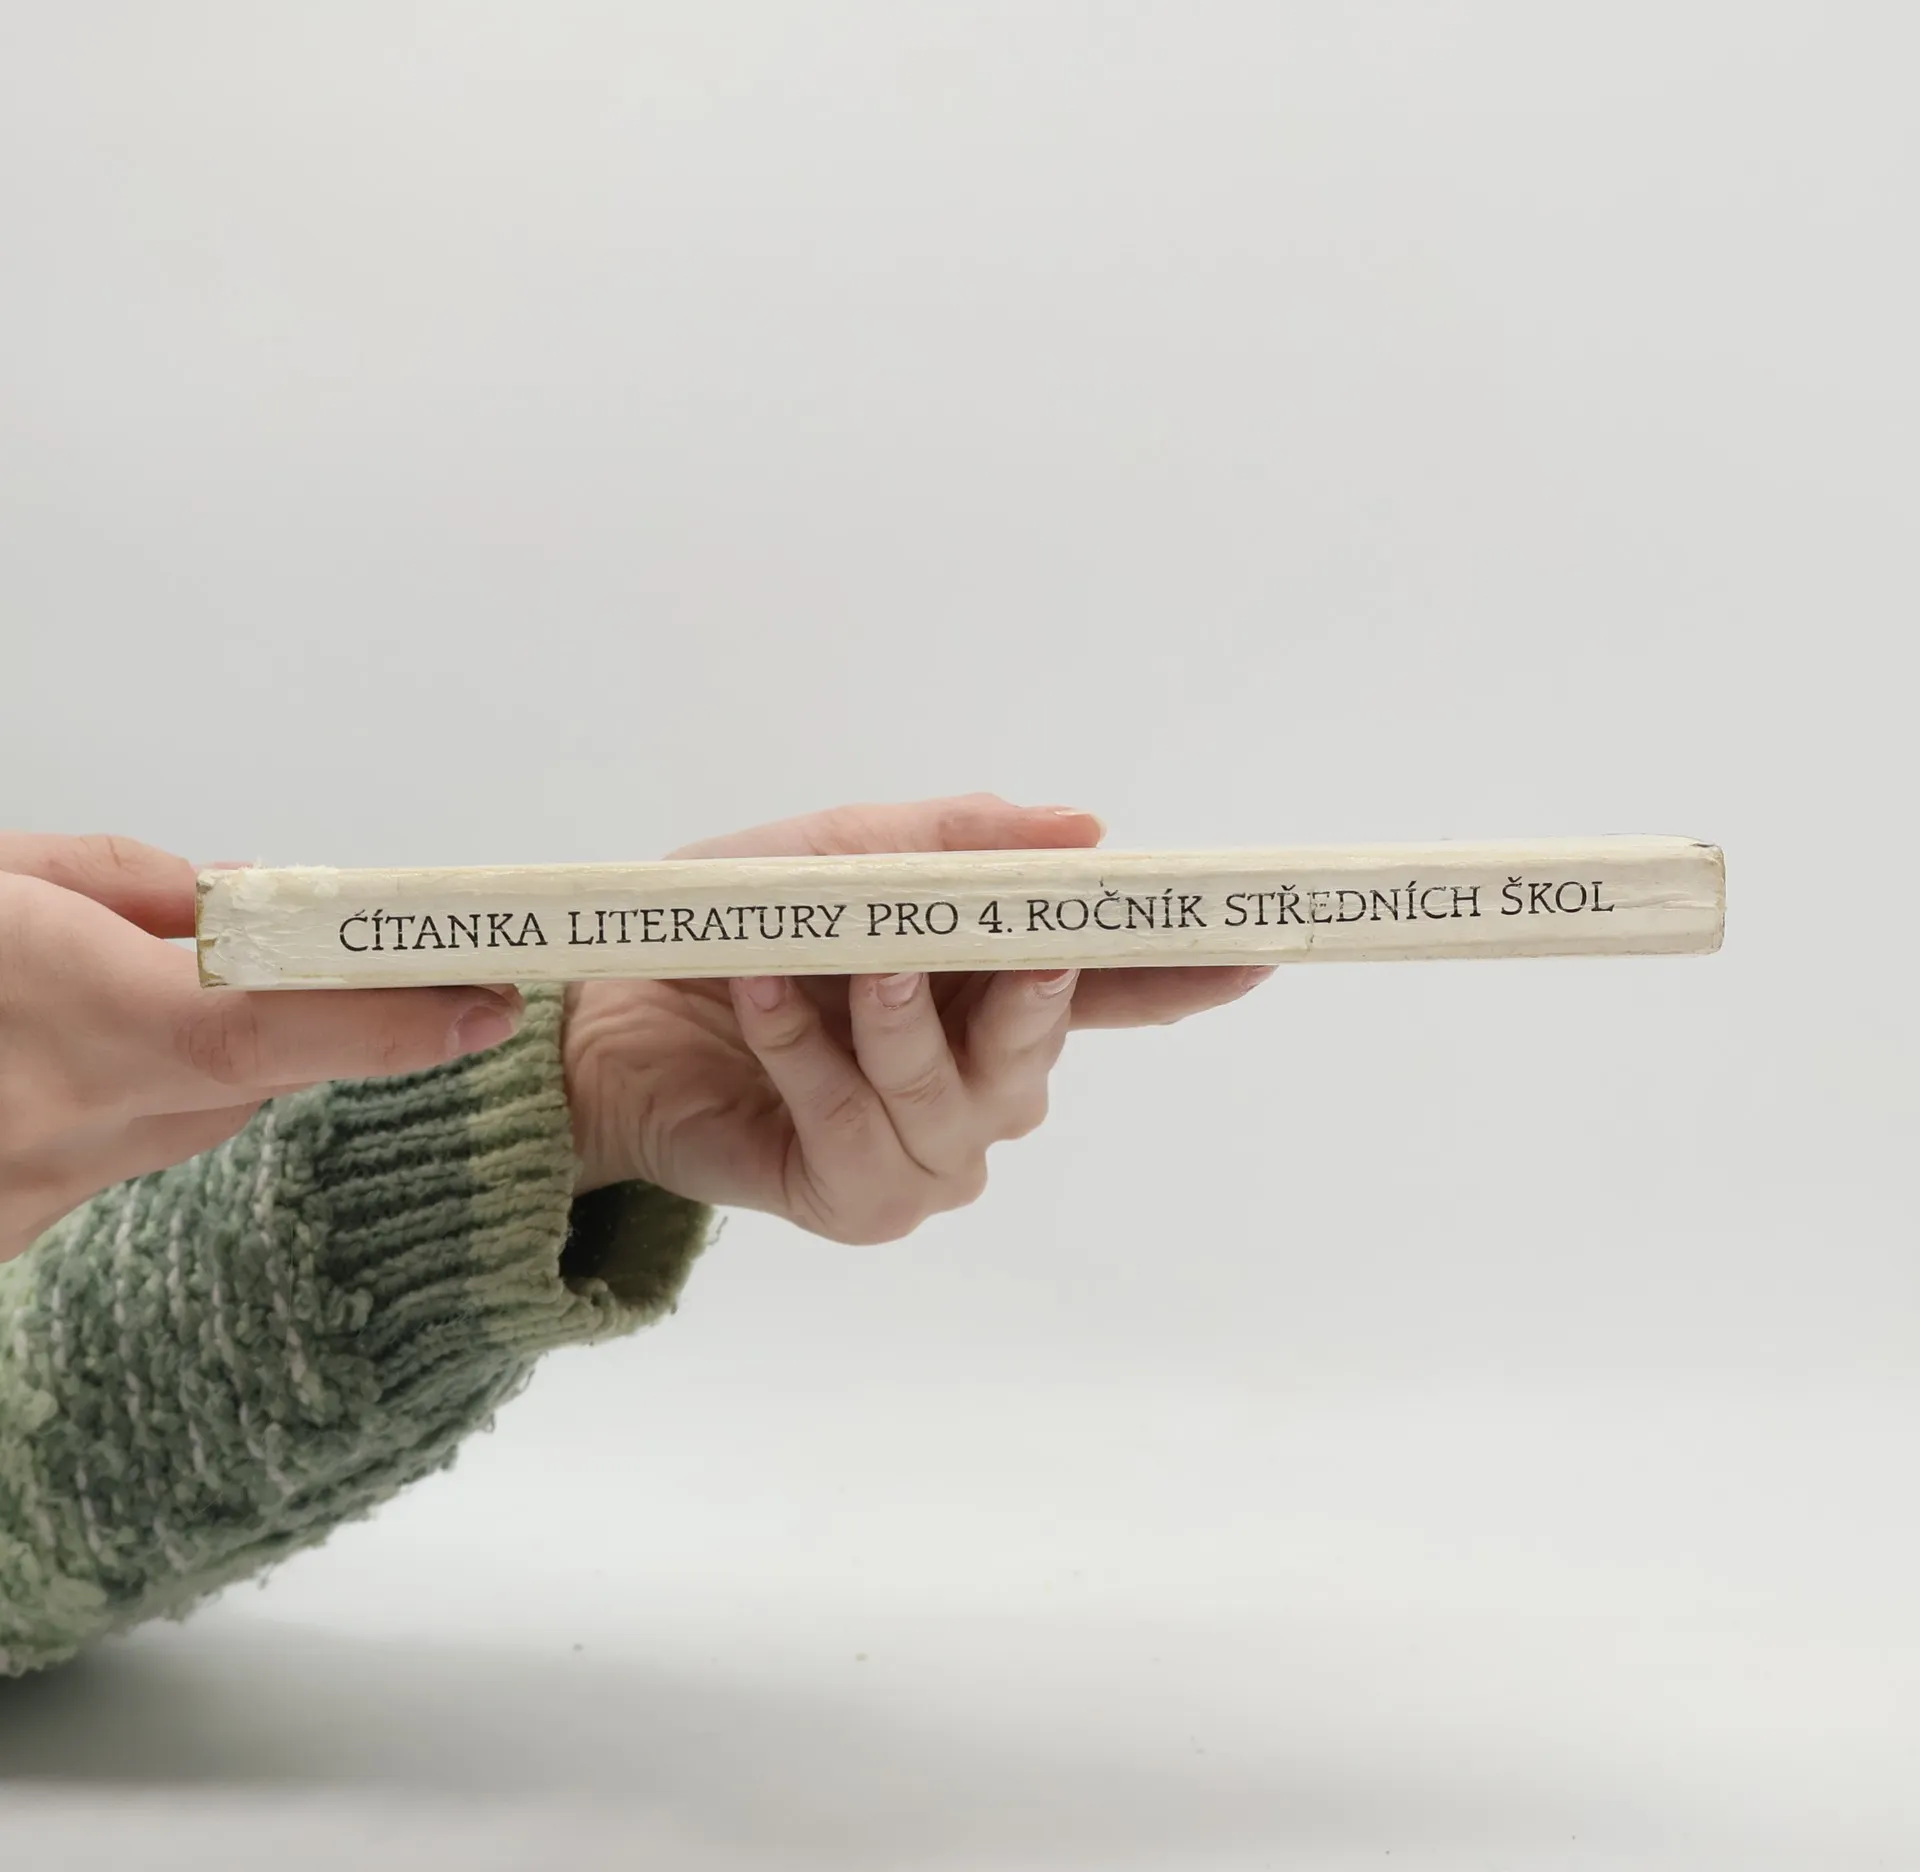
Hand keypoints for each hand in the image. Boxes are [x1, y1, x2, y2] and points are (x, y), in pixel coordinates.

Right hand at [0, 834, 526, 1259]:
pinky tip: (51, 1068)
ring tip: (105, 998)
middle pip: (241, 1082)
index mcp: (64, 1015)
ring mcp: (29, 1195)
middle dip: (278, 1021)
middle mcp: (56, 1128)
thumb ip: (124, 886)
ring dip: (183, 1063)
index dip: (385, 1025)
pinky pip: (107, 1163)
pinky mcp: (4, 1232)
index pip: (262, 1032)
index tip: (482, 1007)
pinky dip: (112, 1107)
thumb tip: (239, 902)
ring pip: (178, 1126)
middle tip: (319, 965)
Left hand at [563, 794, 1272, 1242]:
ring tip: (846, 958)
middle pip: (1044, 1049)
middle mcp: (977, 1084)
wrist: (609, 1014)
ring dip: (897, 1018)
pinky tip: (762, 999)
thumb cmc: (732, 929)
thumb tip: (1082, 830)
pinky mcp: (859, 1202)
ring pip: (954, 1098)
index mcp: (990, 996)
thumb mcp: (839, 854)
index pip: (1109, 992)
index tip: (1257, 948)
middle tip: (1031, 948)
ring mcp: (925, 1153)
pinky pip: (859, 1133)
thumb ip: (953, 840)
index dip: (1181, 975)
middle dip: (1036, 996)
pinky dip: (810, 1055)